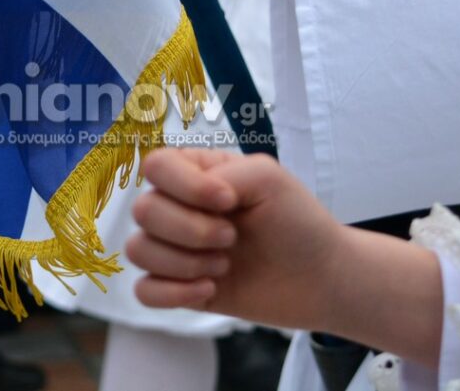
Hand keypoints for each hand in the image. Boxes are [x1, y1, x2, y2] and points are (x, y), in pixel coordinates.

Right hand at [128, 149, 446, 367]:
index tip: (228, 202)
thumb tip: (197, 202)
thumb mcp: (268, 177)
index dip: (185, 187)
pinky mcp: (178, 287)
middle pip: (144, 210)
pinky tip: (210, 290)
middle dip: (191, 230)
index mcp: (196, 173)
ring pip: (138, 250)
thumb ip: (224, 172)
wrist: (321, 279)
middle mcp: (179, 207)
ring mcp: (176, 249)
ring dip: (184, 262)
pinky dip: (174, 293)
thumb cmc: (298, 221)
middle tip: (232, 238)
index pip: (155, 166)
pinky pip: (144, 290)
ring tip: (224, 265)